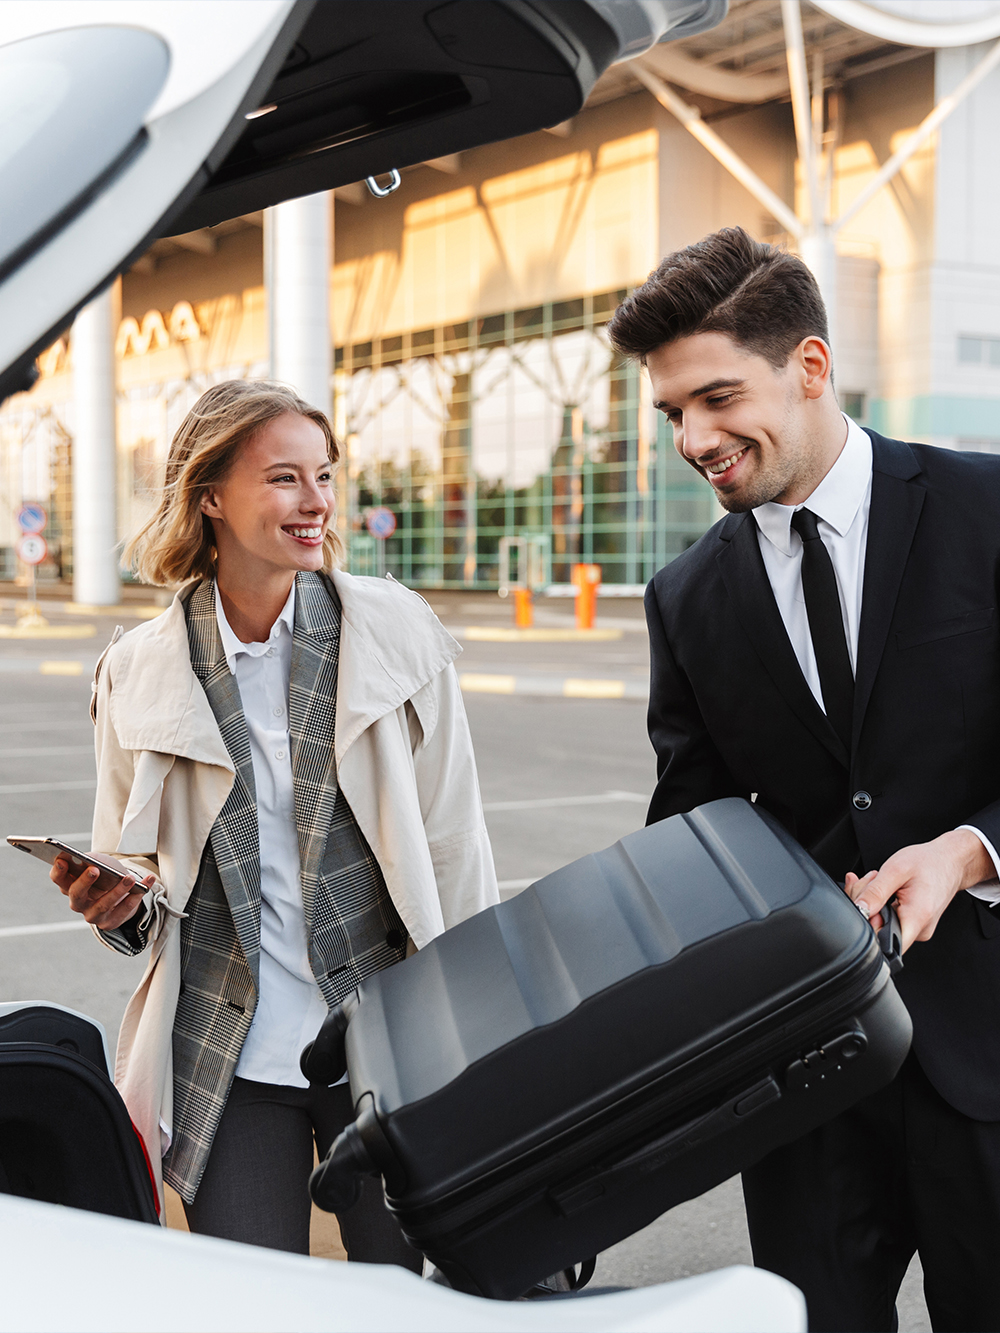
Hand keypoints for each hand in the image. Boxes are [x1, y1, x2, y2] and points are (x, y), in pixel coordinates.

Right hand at [50, 854, 155, 931]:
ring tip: (130, 878)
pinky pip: (123, 911)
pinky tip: (146, 884)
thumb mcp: (99, 863)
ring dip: (117, 891)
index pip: (58, 879)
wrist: (122, 893)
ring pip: (102, 905)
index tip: (62, 859)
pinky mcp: (110, 923)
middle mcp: (78, 903)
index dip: (58, 871)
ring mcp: (92, 915)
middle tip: (95, 869)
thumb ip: (93, 862)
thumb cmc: (106, 874)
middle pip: (76, 894)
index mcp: (70, 885)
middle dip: (84, 882)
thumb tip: (91, 862)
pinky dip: (136, 897)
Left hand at [843, 829, 992, 952]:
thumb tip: (858, 909)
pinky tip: (882, 888)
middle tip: (870, 881)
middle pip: (878, 930)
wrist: (950, 861)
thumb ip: (875, 892)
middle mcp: (919, 929)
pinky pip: (889, 919)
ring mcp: (917, 929)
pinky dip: (880, 903)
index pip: (884, 943)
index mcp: (916, 918)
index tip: (864, 903)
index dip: (866, 927)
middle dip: (865, 905)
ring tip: (878, 880)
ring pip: (881, 923)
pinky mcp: (914, 924)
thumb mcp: (895, 870)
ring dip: (872, 902)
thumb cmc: (928, 863)